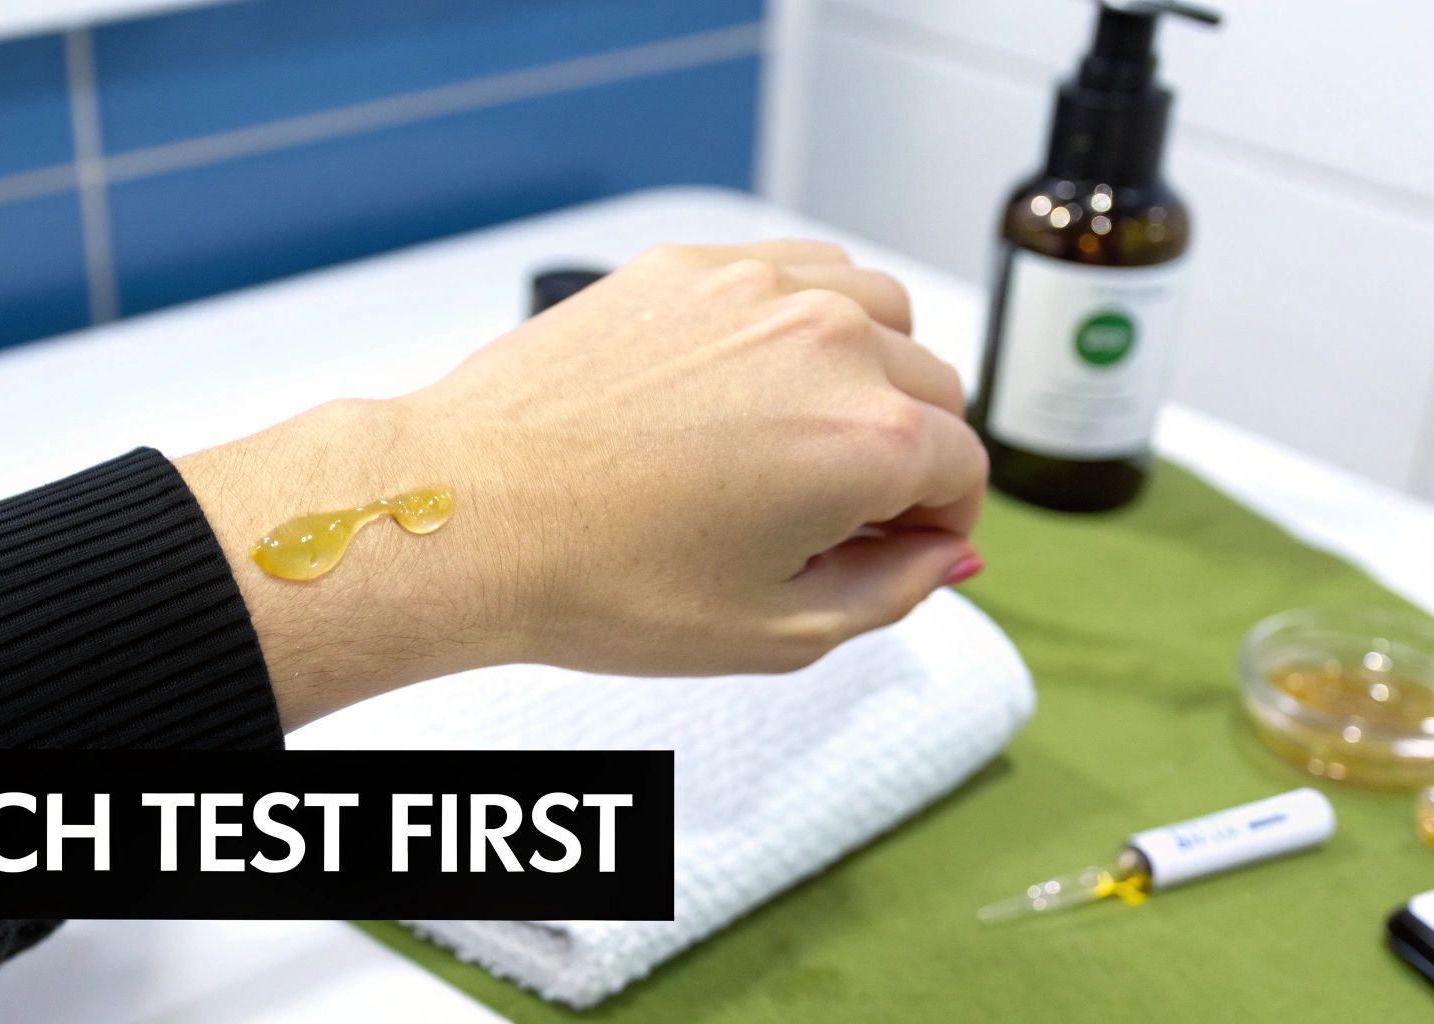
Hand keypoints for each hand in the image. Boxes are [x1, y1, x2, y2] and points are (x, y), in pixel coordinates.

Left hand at [178, 240, 985, 726]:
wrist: (469, 516)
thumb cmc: (596, 580)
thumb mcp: (773, 633)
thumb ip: (890, 593)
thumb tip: (938, 557)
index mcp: (868, 437)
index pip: (964, 470)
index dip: (937, 526)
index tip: (897, 548)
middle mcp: (828, 342)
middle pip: (932, 388)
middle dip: (908, 454)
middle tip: (839, 513)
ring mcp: (756, 290)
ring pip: (877, 311)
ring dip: (871, 372)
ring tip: (803, 436)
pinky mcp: (688, 267)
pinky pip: (795, 269)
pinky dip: (806, 316)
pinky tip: (756, 375)